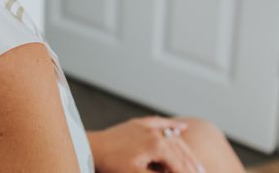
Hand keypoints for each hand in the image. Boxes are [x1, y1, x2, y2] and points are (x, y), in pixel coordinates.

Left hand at [88, 117, 205, 172]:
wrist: (91, 148)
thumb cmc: (112, 165)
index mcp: (157, 145)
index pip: (181, 165)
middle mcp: (155, 132)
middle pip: (181, 152)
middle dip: (193, 166)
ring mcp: (146, 126)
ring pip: (174, 138)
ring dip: (187, 152)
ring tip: (198, 166)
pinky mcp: (138, 124)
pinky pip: (160, 123)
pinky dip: (172, 125)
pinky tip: (184, 126)